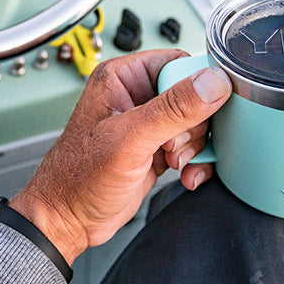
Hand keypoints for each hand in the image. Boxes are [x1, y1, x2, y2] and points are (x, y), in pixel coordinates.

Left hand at [9, 49, 230, 263]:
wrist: (71, 220)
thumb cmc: (79, 178)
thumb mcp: (130, 139)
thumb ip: (173, 109)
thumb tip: (212, 82)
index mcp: (122, 78)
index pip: (179, 63)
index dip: (197, 86)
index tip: (203, 111)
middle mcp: (136, 96)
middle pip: (195, 96)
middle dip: (194, 126)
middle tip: (173, 145)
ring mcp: (148, 125)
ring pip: (197, 124)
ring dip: (195, 147)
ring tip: (174, 161)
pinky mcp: (157, 149)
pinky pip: (194, 147)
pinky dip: (197, 163)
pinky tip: (185, 175)